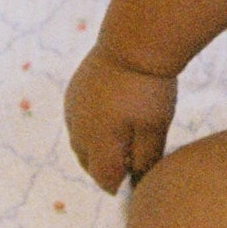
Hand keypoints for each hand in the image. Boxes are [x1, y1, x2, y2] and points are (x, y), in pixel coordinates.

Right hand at [64, 45, 177, 194]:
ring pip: (80, 142)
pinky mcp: (73, 92)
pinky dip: (90, 127)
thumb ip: (145, 160)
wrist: (133, 42)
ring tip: (122, 139)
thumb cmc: (149, 88)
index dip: (120, 185)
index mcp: (98, 144)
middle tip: (130, 163)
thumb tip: (138, 183)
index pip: (104, 179)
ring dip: (96, 148)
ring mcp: (72, 109)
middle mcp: (78, 130)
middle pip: (89, 163)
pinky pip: (77, 120)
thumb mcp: (154, 128)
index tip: (136, 181)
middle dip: (107, 169)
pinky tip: (111, 116)